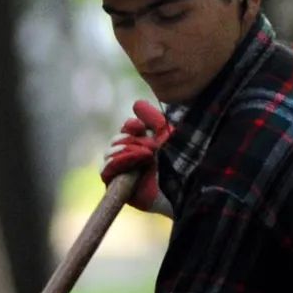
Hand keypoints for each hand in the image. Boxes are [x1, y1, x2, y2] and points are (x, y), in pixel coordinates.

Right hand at [102, 100, 174, 216]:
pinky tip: (136, 158)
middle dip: (130, 139)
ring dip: (126, 149)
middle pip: (115, 141)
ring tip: (148, 154)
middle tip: (151, 145)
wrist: (186, 185)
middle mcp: (129, 160)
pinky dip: (117, 161)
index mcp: (140, 148)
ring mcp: (122, 174)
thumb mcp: (166, 135)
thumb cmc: (180, 162)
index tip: (139, 126)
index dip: (129, 127)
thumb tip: (136, 104)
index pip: (124, 132)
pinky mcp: (118, 187)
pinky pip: (106, 171)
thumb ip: (152, 119)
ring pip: (109, 153)